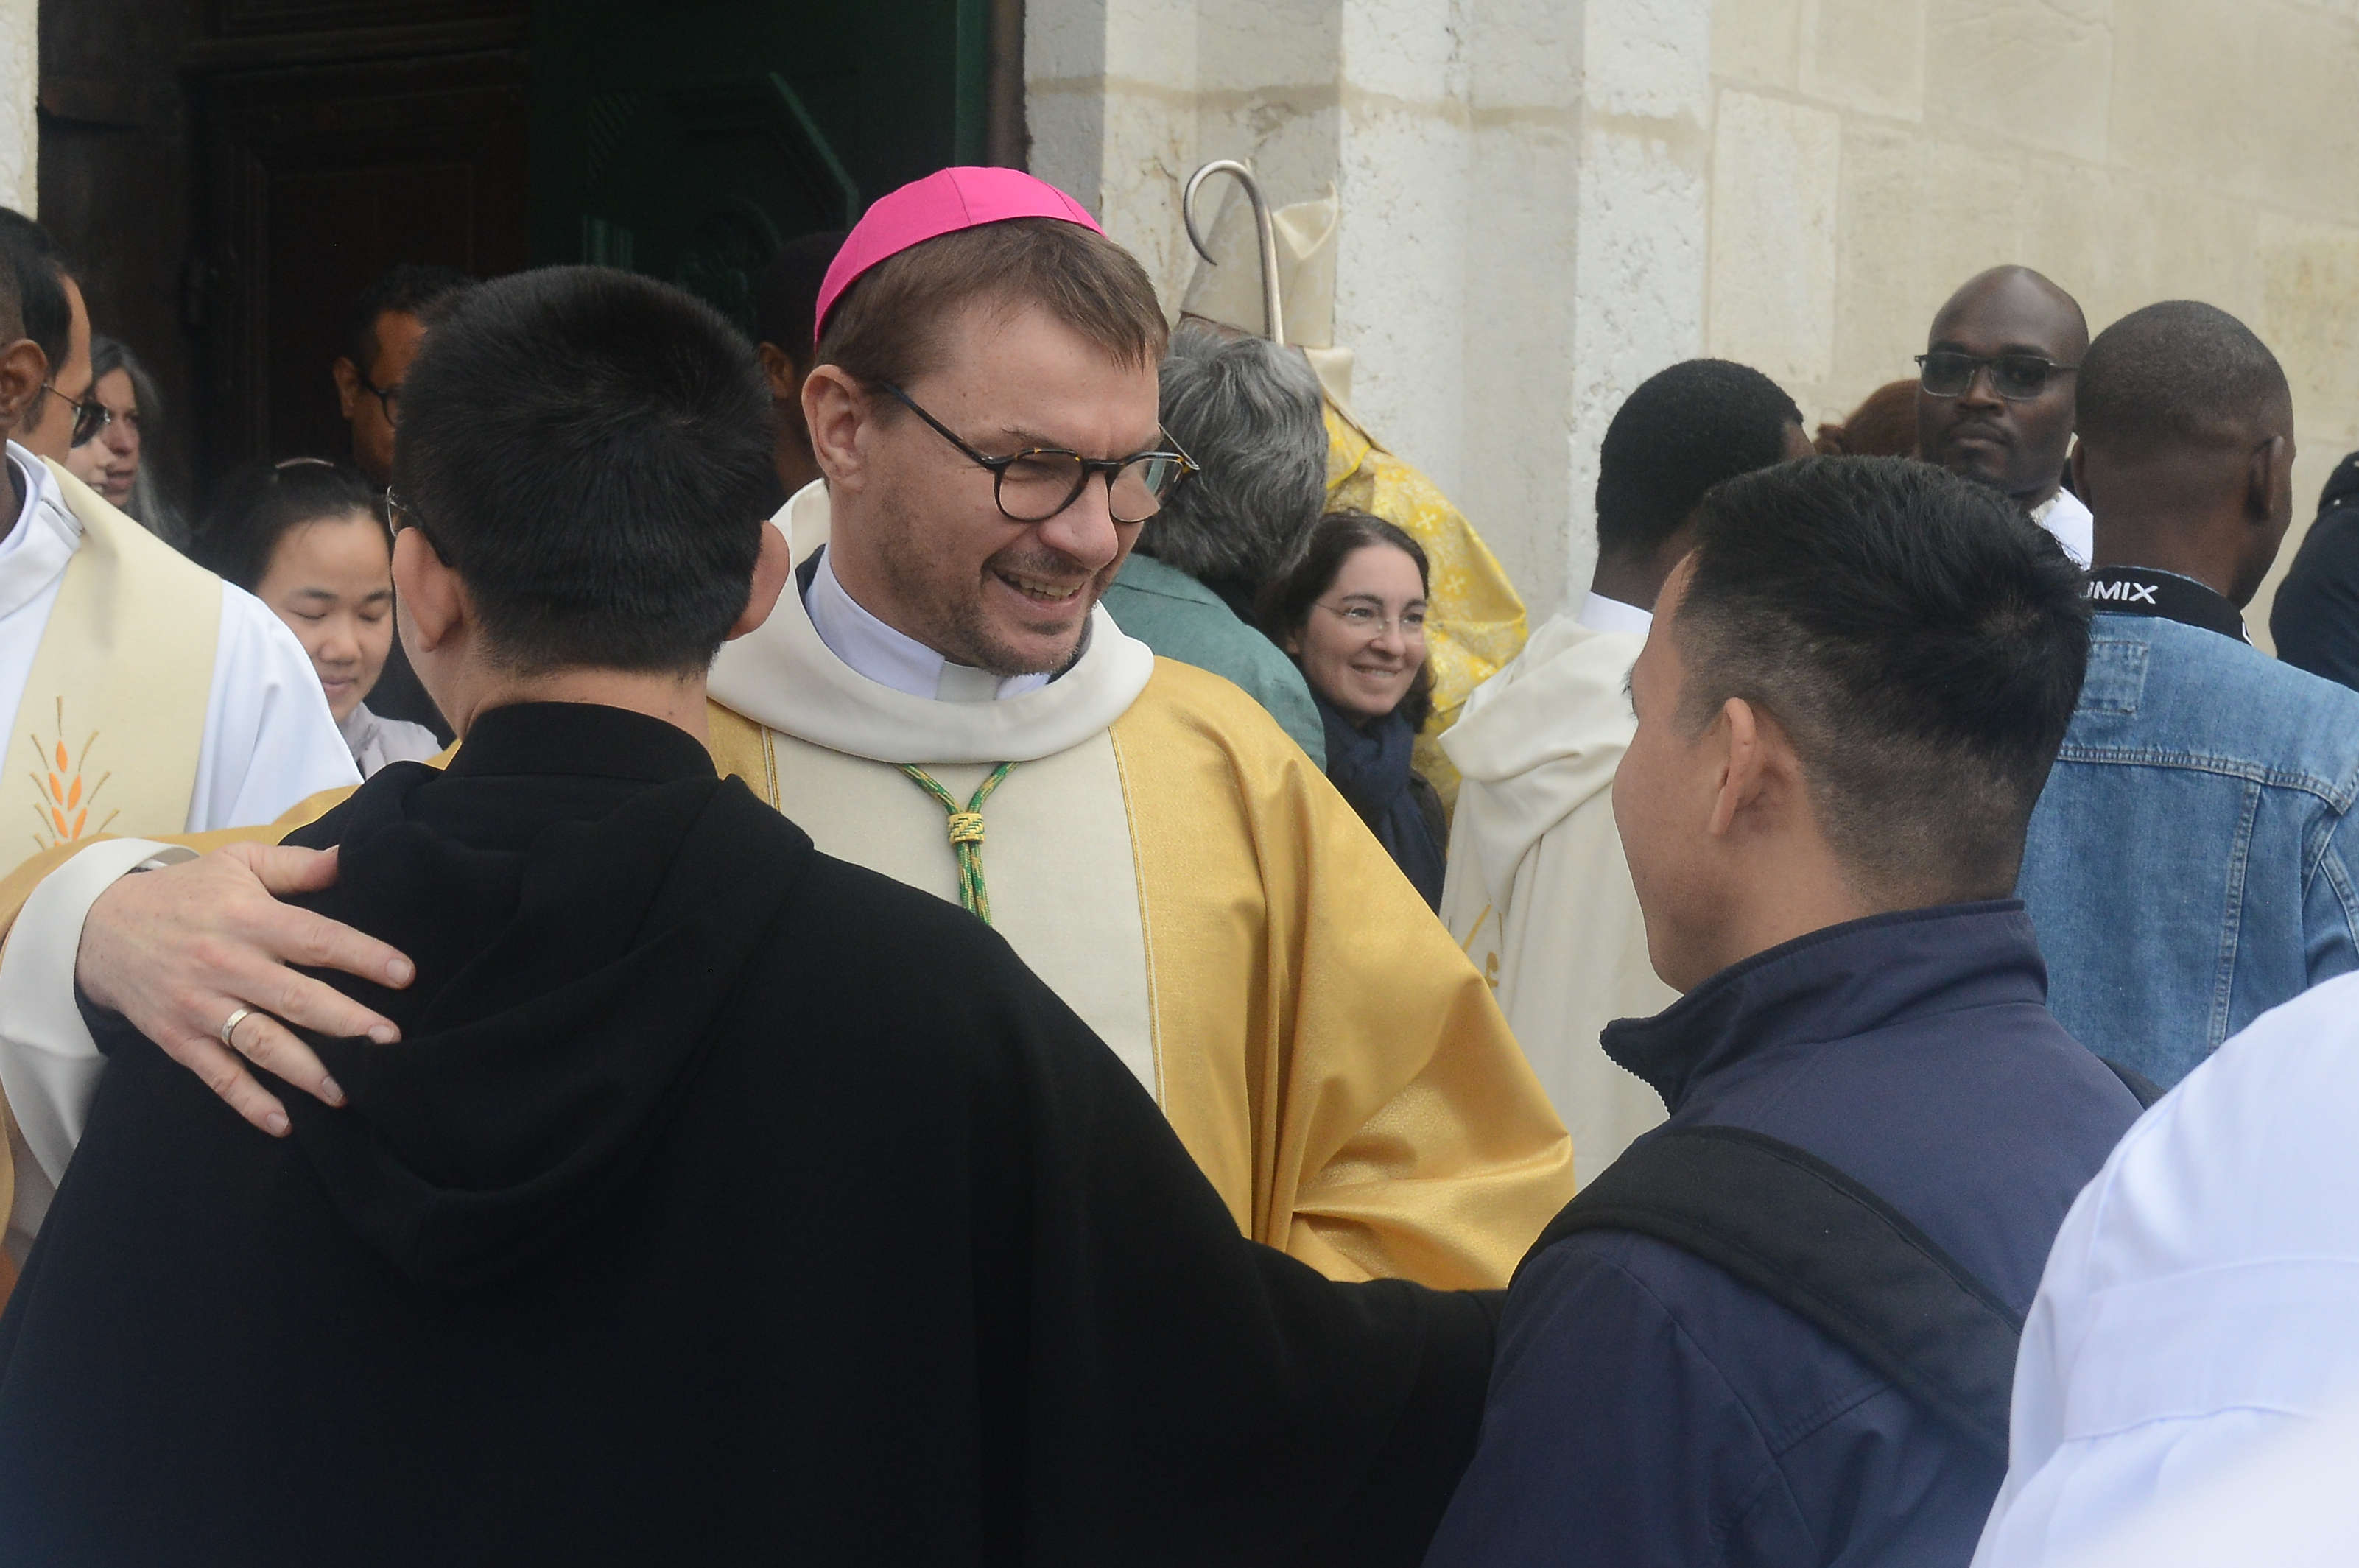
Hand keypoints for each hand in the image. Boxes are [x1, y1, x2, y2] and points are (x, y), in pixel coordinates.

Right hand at [76, 843, 414, 1135]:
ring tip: (348, 1091)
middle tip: (390, 1041)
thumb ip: (298, 864)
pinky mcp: (177, 1038)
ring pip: (260, 1042)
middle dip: (346, 1021)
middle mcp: (226, 964)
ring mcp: (200, 1006)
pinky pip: (216, 1075)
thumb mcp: (237, 863)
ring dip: (306, 1071)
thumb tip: (351, 855)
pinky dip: (248, 1101)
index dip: (362, 956)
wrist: (99, 928)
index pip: (315, 938)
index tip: (405, 973)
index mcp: (248, 918)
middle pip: (295, 997)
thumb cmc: (184, 893)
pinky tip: (282, 1122)